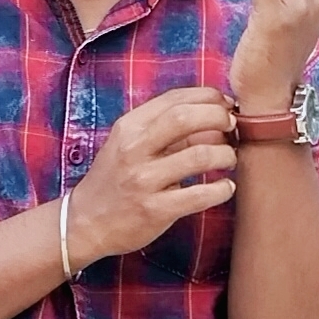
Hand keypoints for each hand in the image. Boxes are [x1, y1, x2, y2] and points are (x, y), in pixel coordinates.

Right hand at [65, 89, 236, 261]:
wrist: (85, 222)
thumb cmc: (115, 179)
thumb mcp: (129, 144)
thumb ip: (164, 128)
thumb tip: (214, 114)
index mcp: (129, 127)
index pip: (174, 98)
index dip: (207, 97)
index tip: (225, 104)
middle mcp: (134, 149)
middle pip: (186, 118)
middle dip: (219, 117)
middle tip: (233, 128)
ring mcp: (143, 180)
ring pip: (200, 155)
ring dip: (226, 155)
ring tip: (230, 159)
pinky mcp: (155, 209)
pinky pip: (200, 195)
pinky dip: (222, 189)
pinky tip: (226, 188)